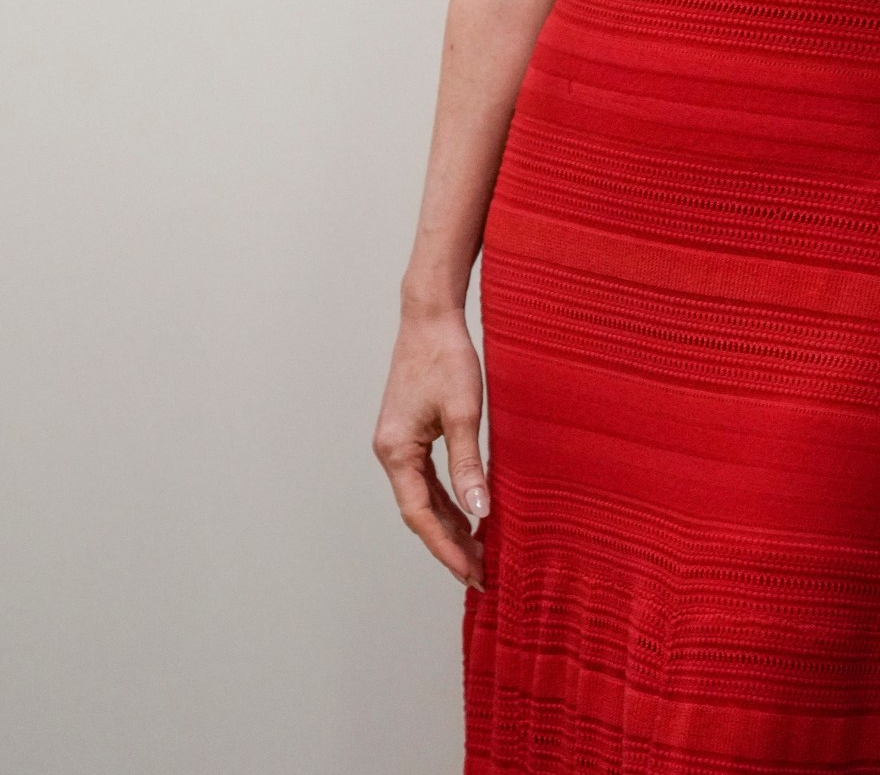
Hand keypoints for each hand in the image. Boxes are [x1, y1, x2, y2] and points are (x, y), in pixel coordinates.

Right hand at [373, 306, 489, 591]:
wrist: (430, 315)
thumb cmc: (446, 357)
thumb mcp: (464, 412)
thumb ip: (468, 465)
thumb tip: (479, 513)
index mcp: (396, 451)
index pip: (420, 515)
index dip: (446, 548)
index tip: (471, 573)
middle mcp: (390, 451)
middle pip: (419, 512)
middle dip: (448, 544)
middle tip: (479, 573)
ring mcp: (397, 442)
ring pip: (422, 497)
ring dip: (448, 524)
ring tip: (477, 551)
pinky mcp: (408, 433)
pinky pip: (425, 478)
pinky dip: (446, 499)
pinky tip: (467, 512)